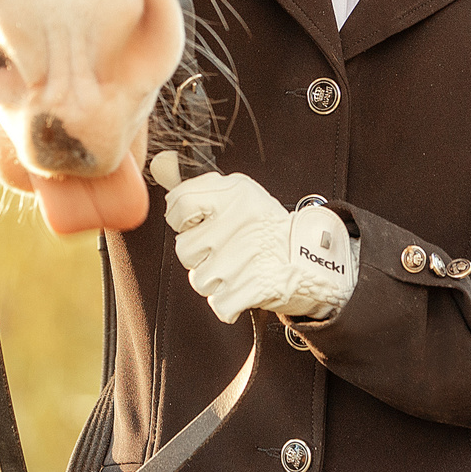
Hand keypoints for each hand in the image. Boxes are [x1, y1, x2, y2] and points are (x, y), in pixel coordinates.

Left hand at [165, 171, 356, 323]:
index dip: (183, 219)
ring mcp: (240, 260)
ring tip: (237, 266)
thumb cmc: (266, 225)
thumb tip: (162, 168)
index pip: (179, 205)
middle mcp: (235, 225)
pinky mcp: (250, 289)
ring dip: (215, 278)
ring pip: (199, 280)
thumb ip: (200, 187)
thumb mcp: (240, 193)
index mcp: (233, 195)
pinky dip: (229, 302)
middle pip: (184, 250)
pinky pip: (218, 303)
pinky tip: (243, 286)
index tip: (197, 223)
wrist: (308, 258)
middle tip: (224, 248)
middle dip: (200, 254)